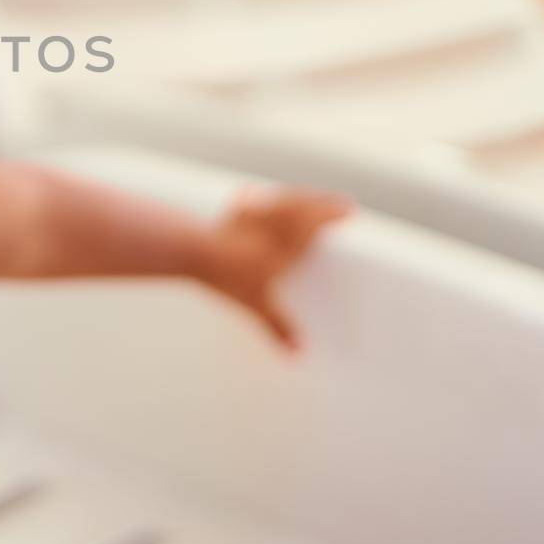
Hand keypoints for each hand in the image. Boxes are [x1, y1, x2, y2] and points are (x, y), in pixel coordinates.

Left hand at [200, 183, 354, 351]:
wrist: (193, 250)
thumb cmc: (227, 275)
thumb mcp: (255, 304)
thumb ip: (277, 326)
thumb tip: (298, 351)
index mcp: (285, 243)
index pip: (315, 222)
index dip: (334, 213)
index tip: (350, 209)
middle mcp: (272, 223)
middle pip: (303, 206)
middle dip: (323, 202)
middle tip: (339, 201)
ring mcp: (251, 213)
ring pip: (282, 199)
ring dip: (298, 196)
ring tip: (308, 198)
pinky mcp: (231, 211)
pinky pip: (250, 198)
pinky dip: (257, 196)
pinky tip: (255, 192)